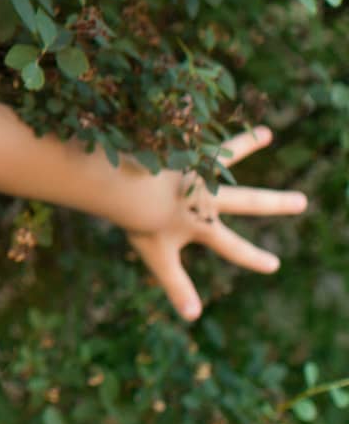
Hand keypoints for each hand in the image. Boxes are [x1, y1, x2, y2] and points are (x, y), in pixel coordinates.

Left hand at [126, 125, 308, 321]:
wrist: (122, 184)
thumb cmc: (135, 221)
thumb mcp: (157, 256)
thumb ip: (176, 285)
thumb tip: (193, 318)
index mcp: (202, 223)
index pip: (232, 246)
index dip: (252, 257)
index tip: (273, 264)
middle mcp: (206, 196)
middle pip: (247, 200)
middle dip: (276, 203)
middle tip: (301, 202)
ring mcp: (195, 172)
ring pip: (225, 157)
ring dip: (246, 144)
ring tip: (265, 133)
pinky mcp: (181, 150)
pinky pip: (196, 136)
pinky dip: (201, 124)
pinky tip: (202, 105)